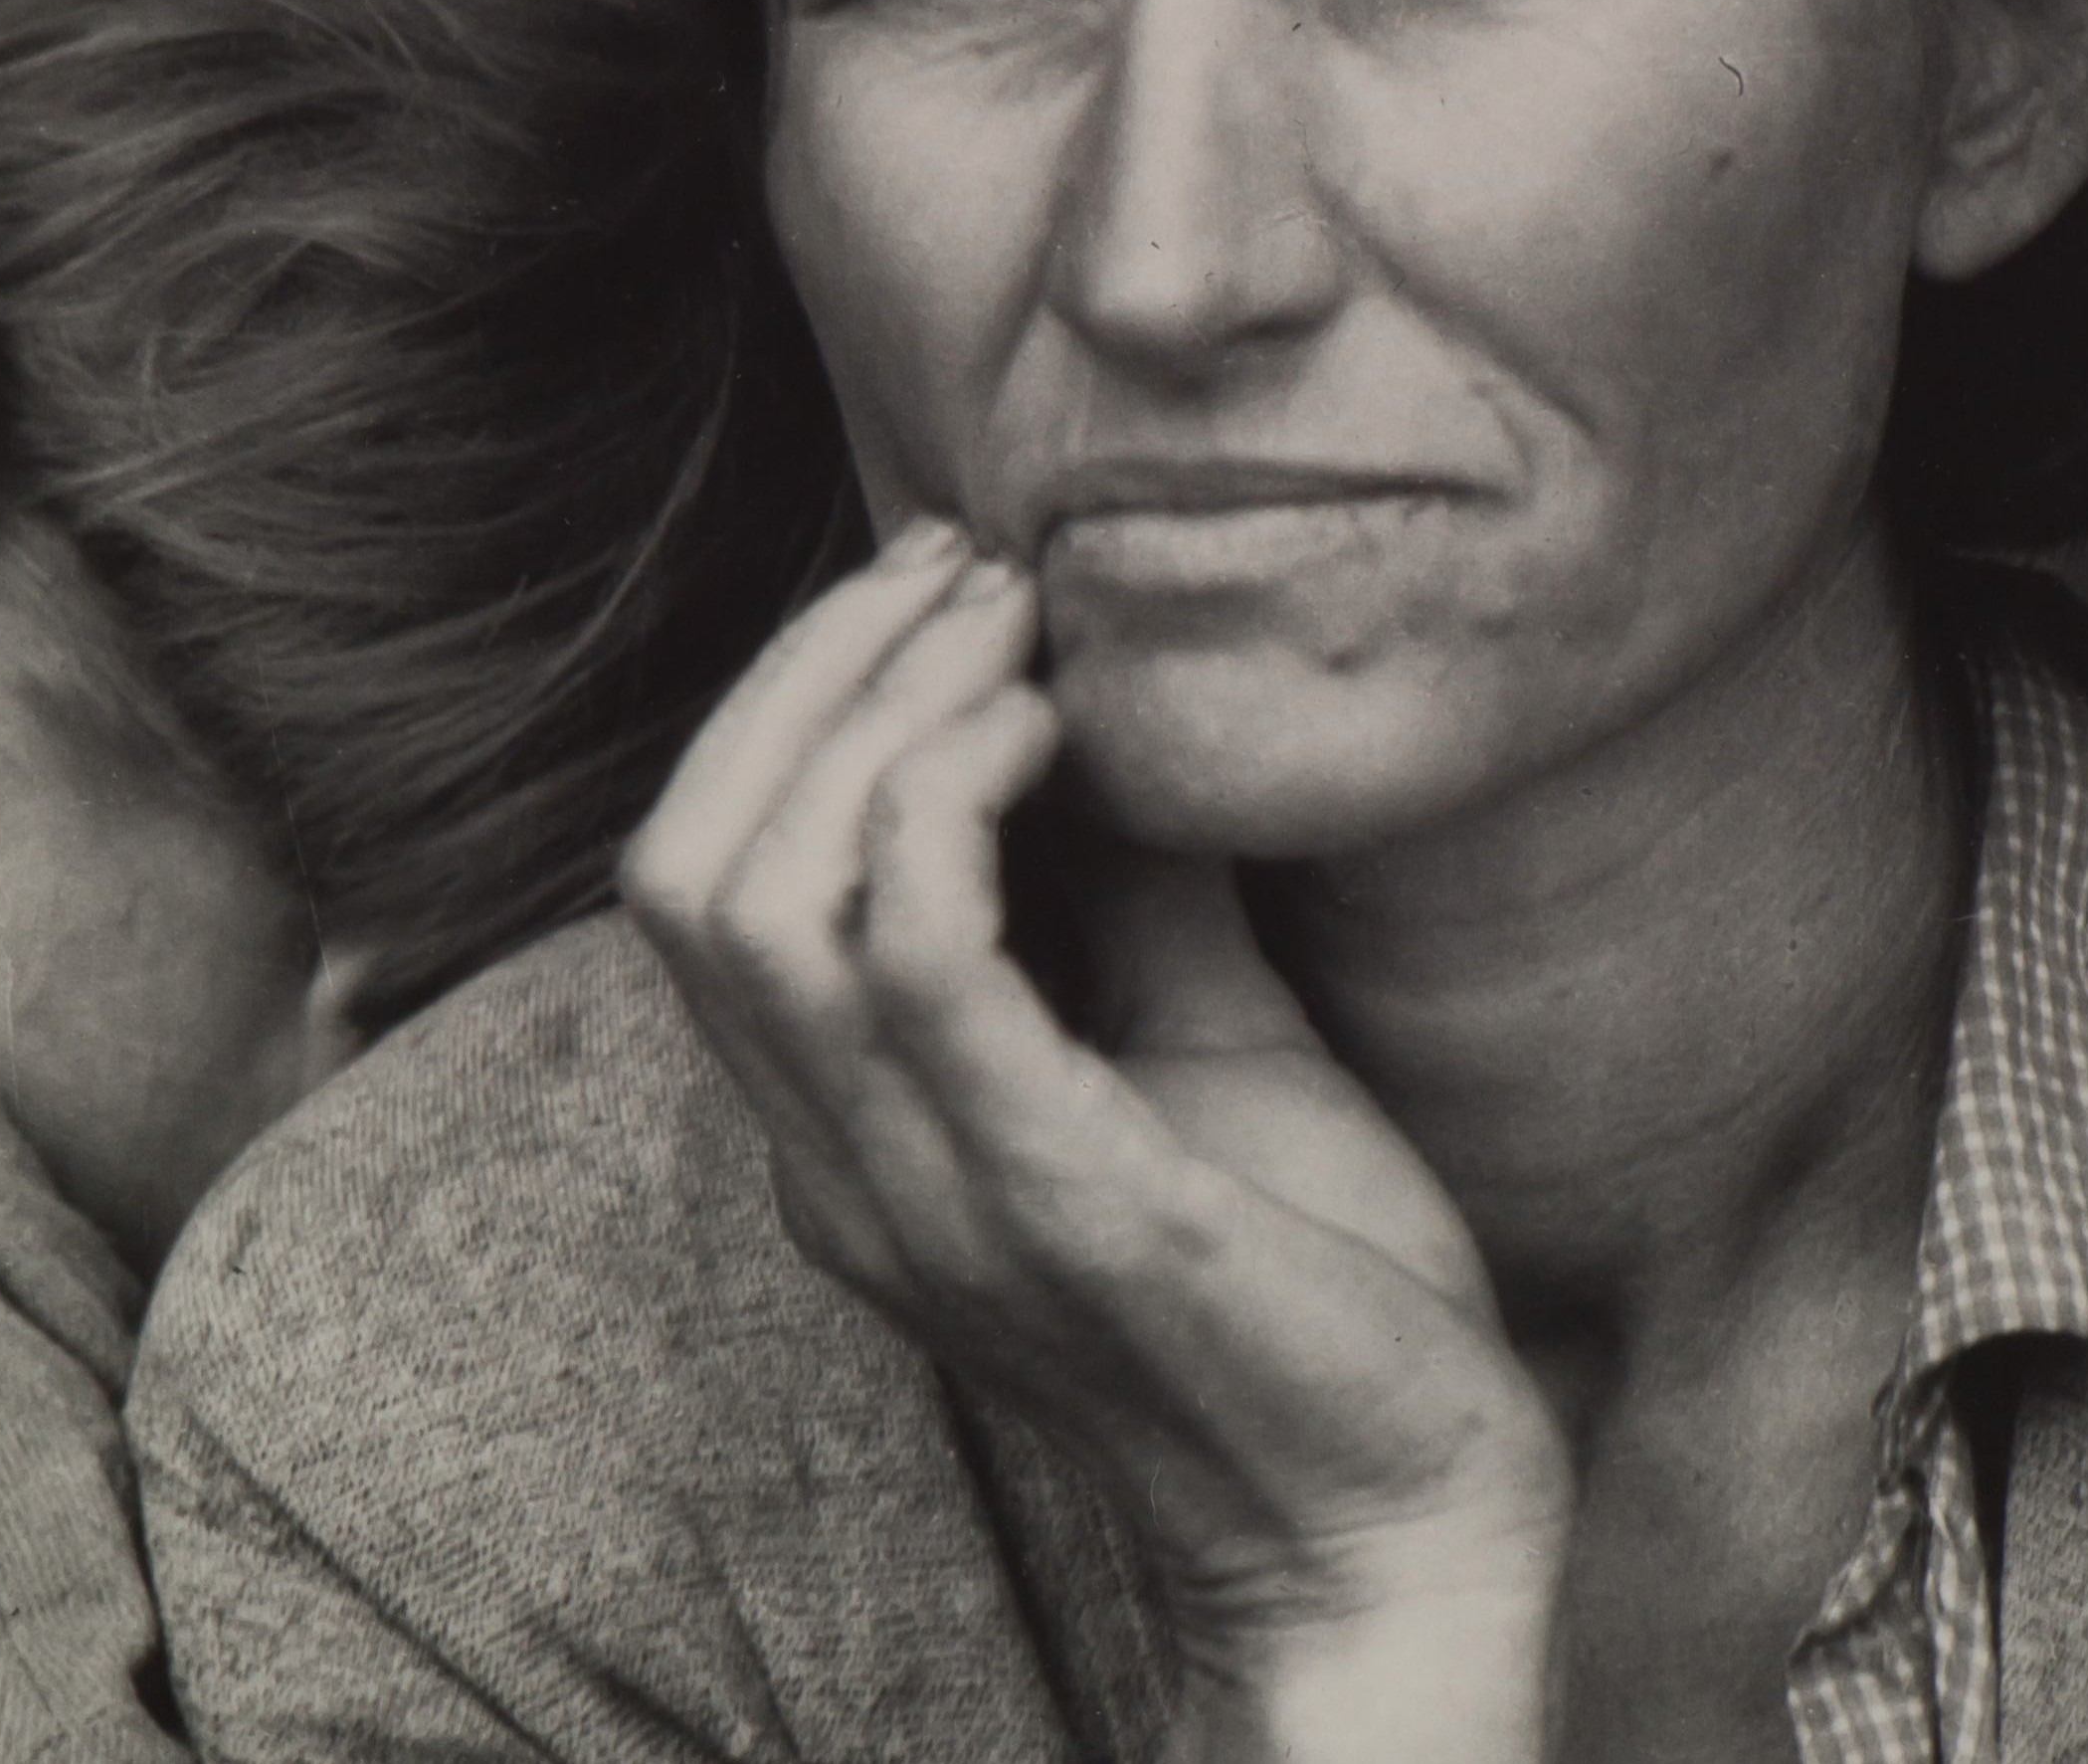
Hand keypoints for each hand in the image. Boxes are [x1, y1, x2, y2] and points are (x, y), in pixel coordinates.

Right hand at [621, 520, 1566, 1763]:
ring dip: (874, 709)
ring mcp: (923, 1192)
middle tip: (966, 567)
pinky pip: (913, 958)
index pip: (699, 884)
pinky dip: (952, 800)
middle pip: (685, 867)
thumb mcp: (1198, 1043)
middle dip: (807, 674)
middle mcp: (843, 1171)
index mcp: (854, 1136)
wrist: (1402, 1520)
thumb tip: (1128, 705)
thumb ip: (1130, 894)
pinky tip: (1057, 728)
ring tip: (1013, 623)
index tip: (938, 585)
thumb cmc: (1310, 1287)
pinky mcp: (1043, 1196)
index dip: (785, 706)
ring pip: (757, 898)